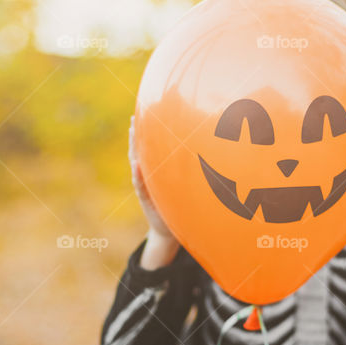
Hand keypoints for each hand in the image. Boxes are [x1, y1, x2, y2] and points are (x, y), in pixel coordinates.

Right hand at [129, 116, 179, 268]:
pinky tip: (137, 165)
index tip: (148, 114)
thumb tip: (213, 156)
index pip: (152, 148)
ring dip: (134, 149)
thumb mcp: (185, 187)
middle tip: (133, 118)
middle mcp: (148, 176)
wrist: (170, 230)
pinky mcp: (146, 199)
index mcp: (158, 171)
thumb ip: (189, 173)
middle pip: (140, 152)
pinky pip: (141, 185)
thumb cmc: (180, 206)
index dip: (149, 132)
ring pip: (137, 164)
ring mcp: (145, 186)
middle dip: (136, 135)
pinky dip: (138, 176)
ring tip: (131, 133)